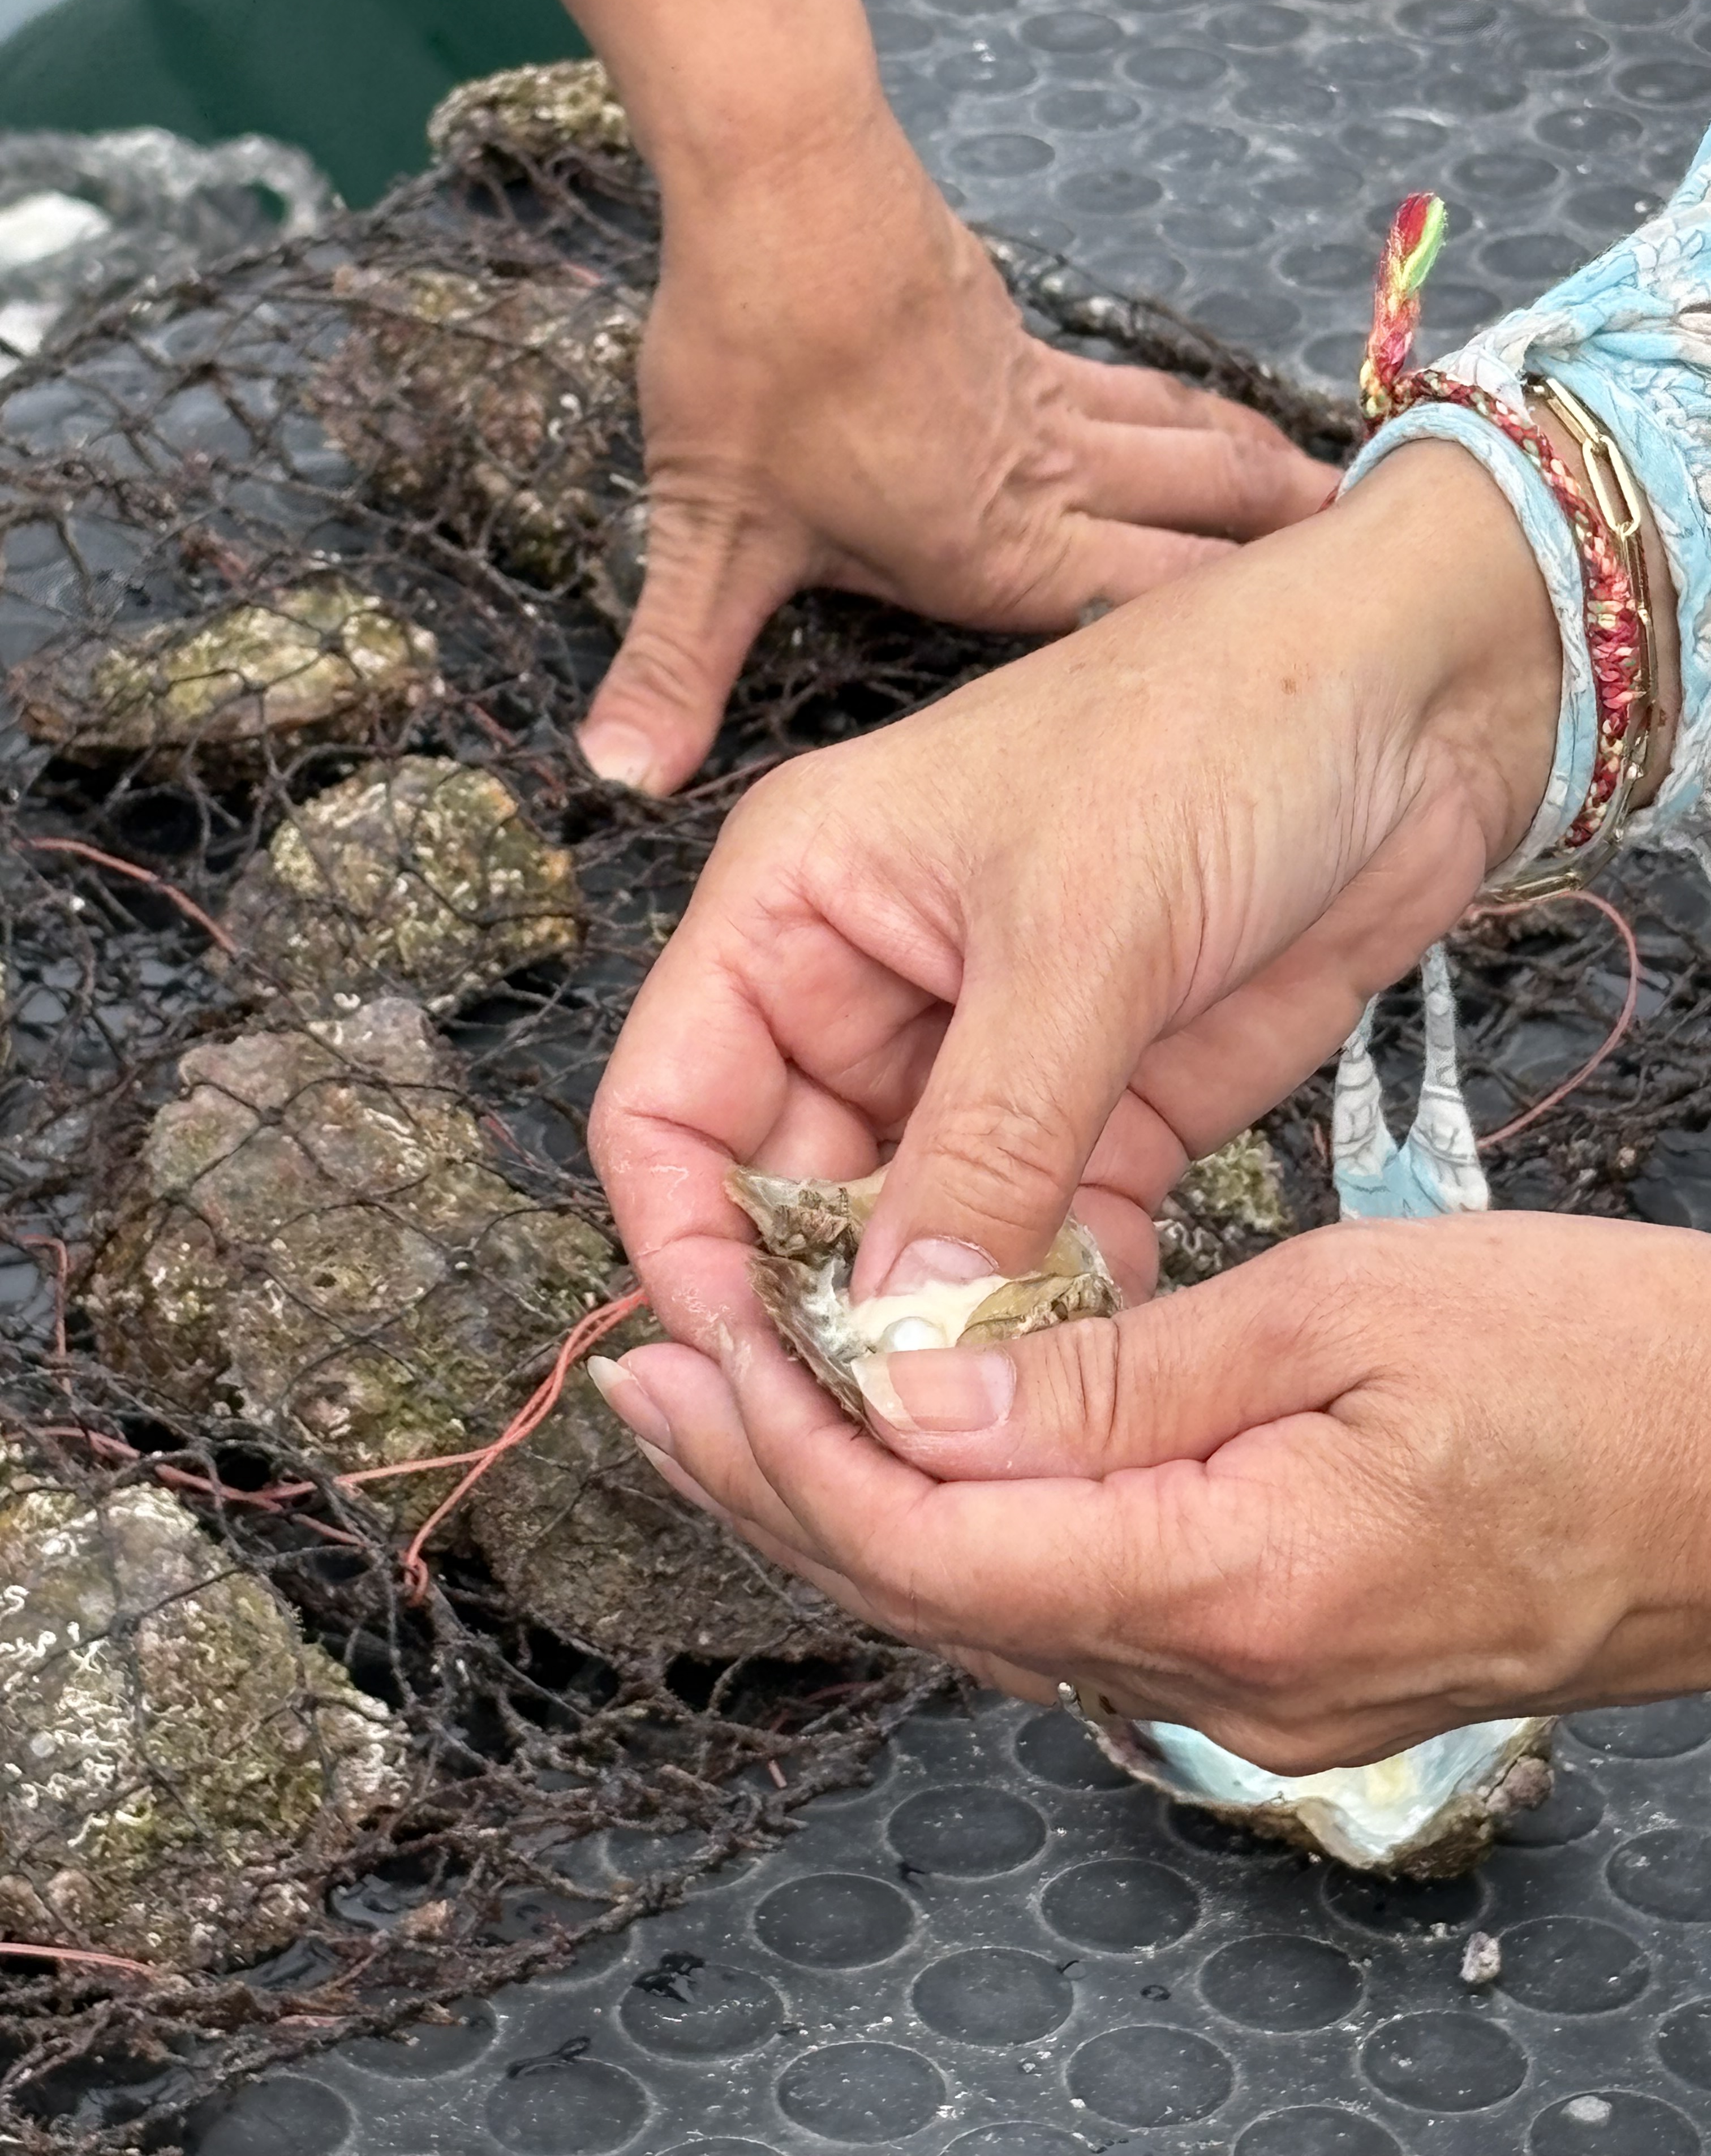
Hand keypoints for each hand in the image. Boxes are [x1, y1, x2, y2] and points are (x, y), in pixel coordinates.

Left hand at [580, 109, 1329, 791]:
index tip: (1320, 681)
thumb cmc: (753, 362)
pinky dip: (1188, 411)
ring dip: (1254, 478)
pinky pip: (1134, 388)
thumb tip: (618, 771)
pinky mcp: (1019, 339)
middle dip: (1282, 555)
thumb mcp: (705, 533)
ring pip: (1184, 443)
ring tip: (1333, 507)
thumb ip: (674, 662)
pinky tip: (1199, 420)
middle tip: (1377, 583)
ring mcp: (1043, 401)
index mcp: (992, 548)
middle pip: (1200, 519)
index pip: (1144, 613)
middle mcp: (1044, 479)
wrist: (781, 182)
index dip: (1230, 654)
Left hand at [589, 1211, 1710, 1770]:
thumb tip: (917, 1402)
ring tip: (732, 1407)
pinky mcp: (1275, 1662)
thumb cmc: (1601, 1371)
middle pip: (931, 1599)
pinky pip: (1065, 1606)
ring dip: (849, 1506)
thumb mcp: (1350, 1316)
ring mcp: (1249, 1689)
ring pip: (986, 1610)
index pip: (932, 1546)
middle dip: (771, 1487)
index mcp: (1233, 1585)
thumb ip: (1122, 1378)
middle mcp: (1219, 1675)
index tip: (693, 1356)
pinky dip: (957, 1526)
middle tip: (649, 1386)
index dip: (791, 1454)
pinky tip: (906, 1454)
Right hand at [591, 437, 1560, 1344]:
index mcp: (794, 908)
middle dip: (830, 1322)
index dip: (688, 1254)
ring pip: (913, 1247)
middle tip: (897, 1435)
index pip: (668, 1114)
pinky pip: (1035, 1248)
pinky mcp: (1096, 1110)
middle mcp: (864, 992)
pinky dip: (1054, 1317)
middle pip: (786, 1203)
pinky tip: (1093, 1378)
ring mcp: (984, 1062)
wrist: (1417, 696)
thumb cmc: (1216, 730)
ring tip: (999, 1424)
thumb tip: (893, 1340)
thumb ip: (982, 1146)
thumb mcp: (1080, 934)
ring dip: (946, 1337)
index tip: (757, 1377)